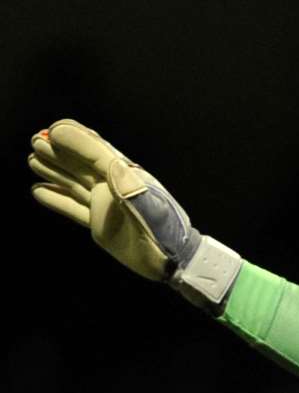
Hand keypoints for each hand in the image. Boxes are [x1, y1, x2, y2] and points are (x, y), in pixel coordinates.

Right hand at [28, 119, 239, 310]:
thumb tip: (113, 164)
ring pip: (73, 182)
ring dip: (54, 170)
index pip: (98, 154)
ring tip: (32, 159)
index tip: (54, 130)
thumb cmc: (167, 235)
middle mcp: (113, 187)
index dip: (77, 141)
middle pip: (81, 164)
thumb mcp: (153, 213)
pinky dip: (55, 198)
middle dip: (59, 151)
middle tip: (35, 139)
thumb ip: (133, 192)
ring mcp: (105, 204)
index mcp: (127, 179)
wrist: (172, 262)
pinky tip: (38, 190)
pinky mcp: (99, 222)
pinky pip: (72, 206)